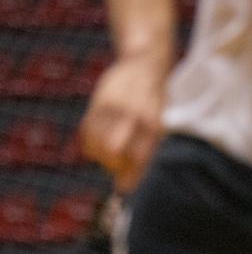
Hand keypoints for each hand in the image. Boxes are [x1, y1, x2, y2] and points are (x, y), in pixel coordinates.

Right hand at [79, 54, 167, 191]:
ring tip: (108, 154)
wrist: (144, 64)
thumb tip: (132, 180)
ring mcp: (114, 107)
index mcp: (154, 125)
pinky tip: (98, 143)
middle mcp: (134, 116)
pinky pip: (87, 130)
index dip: (131, 176)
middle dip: (113, 165)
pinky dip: (90, 142)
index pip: (140, 156)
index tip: (124, 188)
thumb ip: (149, 149)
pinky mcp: (99, 101)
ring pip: (97, 142)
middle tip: (116, 167)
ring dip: (100, 155)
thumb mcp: (161, 124)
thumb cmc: (156, 103)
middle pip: (114, 151)